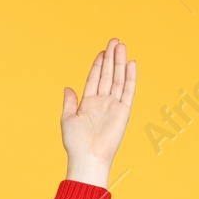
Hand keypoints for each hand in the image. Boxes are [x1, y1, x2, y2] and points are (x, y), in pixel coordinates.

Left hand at [61, 39, 136, 186]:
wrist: (88, 157)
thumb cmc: (75, 143)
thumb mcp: (68, 119)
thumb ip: (69, 102)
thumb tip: (68, 88)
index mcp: (88, 103)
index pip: (95, 79)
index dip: (98, 64)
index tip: (102, 51)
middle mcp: (102, 103)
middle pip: (108, 75)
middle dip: (111, 58)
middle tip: (114, 40)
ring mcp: (113, 106)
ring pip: (118, 79)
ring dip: (120, 62)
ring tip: (121, 46)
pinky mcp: (123, 111)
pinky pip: (128, 91)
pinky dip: (130, 77)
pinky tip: (131, 64)